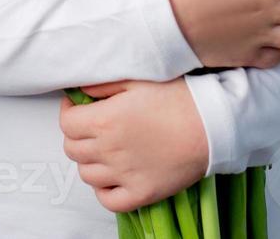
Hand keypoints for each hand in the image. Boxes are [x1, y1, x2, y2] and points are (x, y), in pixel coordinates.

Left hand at [59, 79, 206, 212]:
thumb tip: (80, 90)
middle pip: (73, 149)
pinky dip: (104, 191)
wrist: (212, 125)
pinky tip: (113, 177)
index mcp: (105, 120)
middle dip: (77, 135)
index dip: (69, 112)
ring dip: (90, 161)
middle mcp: (109, 150)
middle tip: (92, 126)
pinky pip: (108, 200)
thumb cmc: (179, 98)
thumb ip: (104, 84)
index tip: (79, 107)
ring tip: (105, 149)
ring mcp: (124, 175)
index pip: (67, 123)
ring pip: (87, 175)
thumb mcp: (138, 79)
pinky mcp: (141, 193)